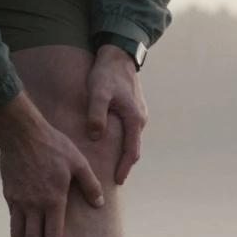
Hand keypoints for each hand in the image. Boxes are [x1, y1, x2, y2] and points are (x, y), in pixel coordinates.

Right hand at [0, 93, 104, 236]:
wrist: (20, 133)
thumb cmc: (53, 145)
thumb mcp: (78, 162)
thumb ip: (89, 185)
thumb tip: (100, 204)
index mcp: (54, 199)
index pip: (54, 235)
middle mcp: (34, 205)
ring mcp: (19, 201)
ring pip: (19, 234)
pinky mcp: (10, 195)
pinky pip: (13, 220)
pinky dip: (15, 235)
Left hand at [87, 44, 147, 184]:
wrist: (118, 54)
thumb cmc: (107, 74)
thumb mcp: (98, 93)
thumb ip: (96, 115)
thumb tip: (96, 137)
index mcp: (134, 119)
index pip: (131, 151)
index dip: (124, 168)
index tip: (118, 182)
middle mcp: (140, 118)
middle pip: (133, 148)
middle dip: (124, 164)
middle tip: (113, 179)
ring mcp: (138, 113)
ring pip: (131, 139)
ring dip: (124, 153)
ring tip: (111, 165)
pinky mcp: (133, 107)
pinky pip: (129, 131)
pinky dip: (123, 142)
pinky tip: (111, 145)